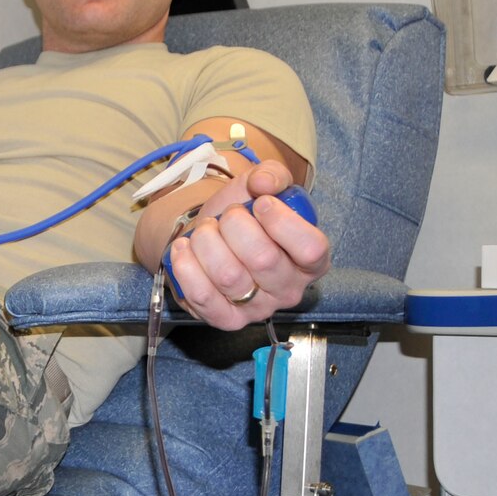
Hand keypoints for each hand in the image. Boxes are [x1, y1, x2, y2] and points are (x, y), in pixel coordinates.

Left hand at [166, 161, 329, 330]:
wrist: (210, 238)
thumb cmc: (245, 216)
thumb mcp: (263, 186)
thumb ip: (271, 175)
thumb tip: (263, 183)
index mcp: (312, 260)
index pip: (311, 249)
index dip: (282, 222)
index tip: (260, 203)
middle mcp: (289, 290)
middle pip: (263, 260)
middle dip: (235, 225)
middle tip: (227, 215)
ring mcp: (257, 309)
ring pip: (228, 276)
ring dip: (207, 241)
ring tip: (205, 230)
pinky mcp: (225, 320)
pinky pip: (202, 297)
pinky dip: (187, 266)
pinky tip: (184, 248)